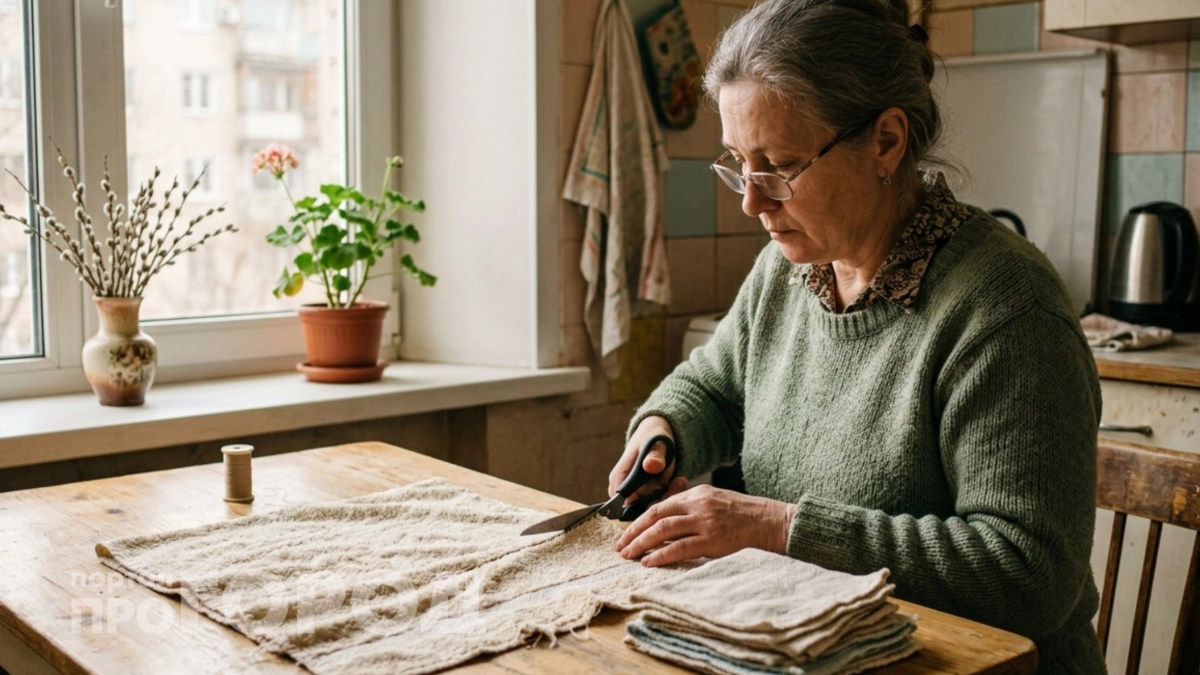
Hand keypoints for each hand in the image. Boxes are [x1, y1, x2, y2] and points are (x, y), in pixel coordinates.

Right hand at [609, 416, 677, 506]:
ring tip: (680, 480)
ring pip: (652, 507)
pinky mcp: (648, 494)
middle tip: (678, 484)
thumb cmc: (652, 436)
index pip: (624, 506)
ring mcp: (637, 493)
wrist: (657, 433)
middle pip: (640, 509)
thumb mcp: (655, 443)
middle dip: (661, 500)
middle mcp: (624, 489)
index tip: (664, 492)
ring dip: (668, 496)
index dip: (644, 505)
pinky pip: (660, 502)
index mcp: (619, 478)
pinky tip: (680, 481)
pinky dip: (671, 494)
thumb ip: (654, 455)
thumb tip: (651, 466)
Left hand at [614, 485, 797, 566]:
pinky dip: (661, 555)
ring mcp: (705, 522)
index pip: (660, 505)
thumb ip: (692, 506)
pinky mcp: (713, 540)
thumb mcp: (716, 501)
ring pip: (663, 530)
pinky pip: (680, 547)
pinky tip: (649, 562)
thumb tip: (666, 518)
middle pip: (656, 515)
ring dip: (641, 543)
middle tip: (620, 546)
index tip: (626, 533)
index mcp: (697, 493)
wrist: (772, 522)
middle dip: (634, 531)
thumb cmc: (744, 515)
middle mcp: (698, 504)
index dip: (639, 519)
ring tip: (628, 555)